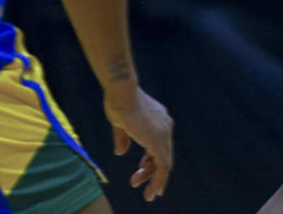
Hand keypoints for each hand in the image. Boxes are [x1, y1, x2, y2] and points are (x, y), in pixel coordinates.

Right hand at [104, 85, 172, 200]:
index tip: (142, 168)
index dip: (152, 158)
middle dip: (153, 171)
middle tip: (146, 187)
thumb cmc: (118, 100)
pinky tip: (151, 192)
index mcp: (159, 118)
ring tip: (144, 192)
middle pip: (163, 154)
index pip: (160, 143)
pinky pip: (163, 167)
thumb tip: (121, 152)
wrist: (121, 91)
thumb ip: (123, 138)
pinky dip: (158, 181)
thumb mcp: (120, 122)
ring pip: (164, 163)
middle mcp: (165, 125)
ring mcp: (164, 133)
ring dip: (153, 180)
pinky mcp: (158, 142)